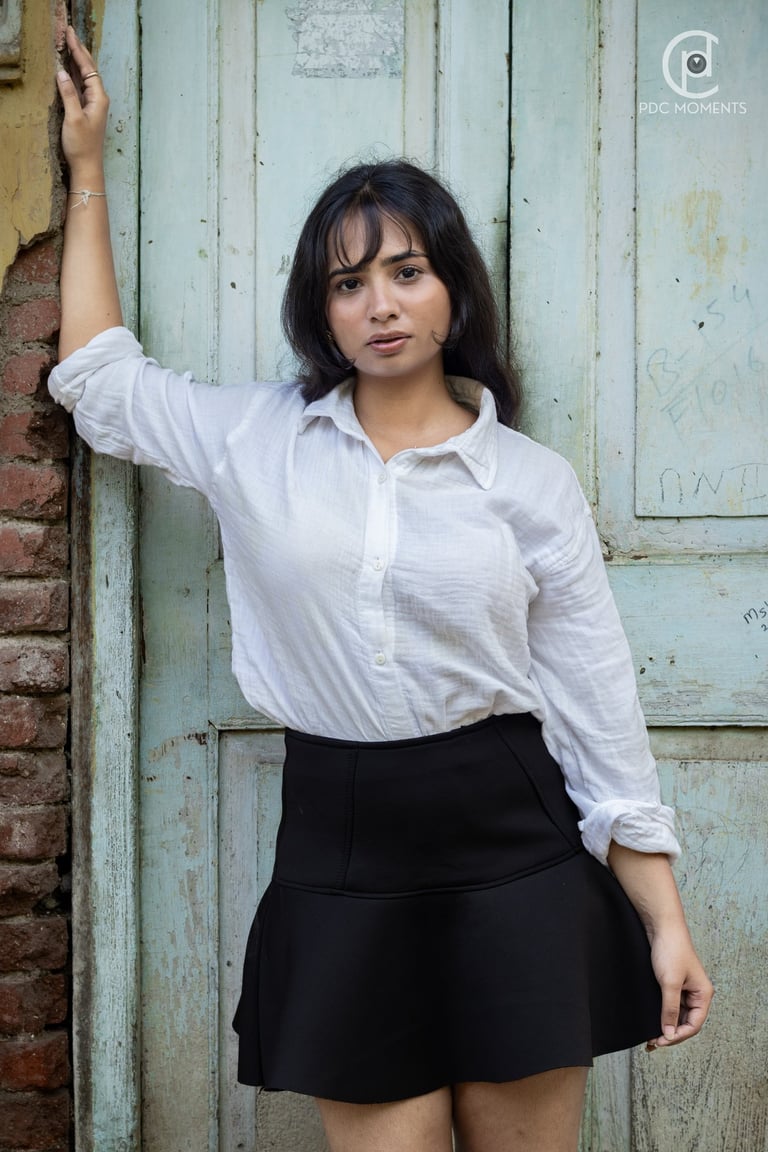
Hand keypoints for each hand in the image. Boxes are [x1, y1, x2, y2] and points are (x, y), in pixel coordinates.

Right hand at [57, 26, 108, 175]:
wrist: (87, 167)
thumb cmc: (82, 146)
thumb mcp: (73, 118)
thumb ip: (69, 94)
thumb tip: (62, 73)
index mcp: (99, 98)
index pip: (88, 68)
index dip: (78, 50)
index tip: (69, 34)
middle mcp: (98, 99)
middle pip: (88, 68)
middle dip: (79, 50)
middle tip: (69, 32)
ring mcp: (93, 104)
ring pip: (84, 76)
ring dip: (76, 59)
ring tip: (69, 43)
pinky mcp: (86, 110)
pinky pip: (80, 85)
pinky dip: (74, 73)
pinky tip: (69, 67)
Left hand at [646, 927, 713, 1049]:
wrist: (661, 926)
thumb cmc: (671, 950)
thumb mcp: (669, 984)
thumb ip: (670, 1010)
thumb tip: (669, 1034)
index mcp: (703, 995)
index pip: (693, 1025)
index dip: (677, 1036)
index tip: (661, 1041)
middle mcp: (696, 993)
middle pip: (686, 1022)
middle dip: (671, 1033)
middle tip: (653, 1043)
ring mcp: (685, 988)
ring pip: (677, 1015)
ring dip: (665, 1025)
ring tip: (650, 1036)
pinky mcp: (673, 983)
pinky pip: (670, 1004)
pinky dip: (662, 1014)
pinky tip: (652, 1020)